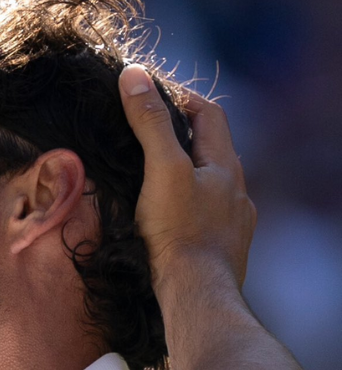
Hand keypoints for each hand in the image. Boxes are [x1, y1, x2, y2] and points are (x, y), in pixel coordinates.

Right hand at [117, 65, 256, 293]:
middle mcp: (235, 190)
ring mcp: (232, 221)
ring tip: (148, 175)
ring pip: (208, 184)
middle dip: (179, 134)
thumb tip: (135, 75)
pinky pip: (205, 215)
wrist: (195, 293)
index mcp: (224, 165)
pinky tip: (164, 217)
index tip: (148, 93)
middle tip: (141, 132)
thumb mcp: (161, 168)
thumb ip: (150, 123)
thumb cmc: (178, 230)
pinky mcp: (221, 248)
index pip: (208, 113)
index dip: (180, 97)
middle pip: (209, 148)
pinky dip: (185, 205)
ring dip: (183, 173)